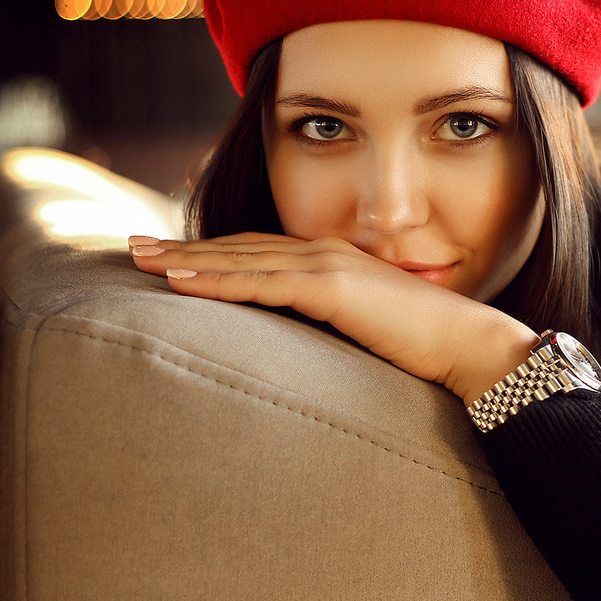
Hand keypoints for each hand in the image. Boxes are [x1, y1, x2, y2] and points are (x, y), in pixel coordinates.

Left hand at [128, 233, 537, 404]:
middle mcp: (323, 253)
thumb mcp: (366, 332)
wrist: (471, 346)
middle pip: (236, 247)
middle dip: (181, 247)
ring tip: (140, 259)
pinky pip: (261, 283)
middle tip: (130, 246)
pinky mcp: (332, 288)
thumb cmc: (427, 346)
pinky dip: (216, 279)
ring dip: (185, 258)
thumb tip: (301, 354)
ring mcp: (327, 266)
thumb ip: (332, 328)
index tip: (164, 255)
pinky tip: (179, 282)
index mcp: (330, 263)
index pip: (255, 252)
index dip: (208, 251)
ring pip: (240, 258)